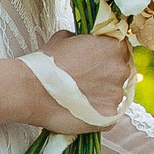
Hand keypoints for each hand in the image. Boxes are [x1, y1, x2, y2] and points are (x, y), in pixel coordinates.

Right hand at [0, 33, 131, 133]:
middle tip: (88, 80)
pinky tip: (83, 109)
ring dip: (104, 94)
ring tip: (82, 96)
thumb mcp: (64, 37)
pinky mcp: (110, 116)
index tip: (98, 62)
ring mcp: (117, 94)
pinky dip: (100, 112)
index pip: (122, 49)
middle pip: (123, 71)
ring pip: (117, 94)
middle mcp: (120, 69)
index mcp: (113, 47)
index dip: (109, 55)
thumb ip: (83, 38)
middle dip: (108, 74)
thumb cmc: (46, 63)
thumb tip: (85, 41)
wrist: (30, 90)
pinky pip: (111, 114)